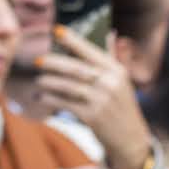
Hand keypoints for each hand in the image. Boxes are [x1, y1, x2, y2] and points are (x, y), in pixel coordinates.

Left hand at [33, 33, 153, 168]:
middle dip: (54, 62)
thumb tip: (109, 32)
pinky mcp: (92, 116)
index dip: (73, 40)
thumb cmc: (121, 106)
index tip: (56, 30)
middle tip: (38, 60)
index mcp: (117, 71)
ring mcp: (101, 100)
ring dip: (49, 82)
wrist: (130, 139)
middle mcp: (110, 83)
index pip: (91, 50)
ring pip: (68, 86)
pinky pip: (65, 103)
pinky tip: (41, 97)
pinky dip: (51, 99)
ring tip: (39, 80)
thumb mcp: (121, 81)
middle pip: (75, 68)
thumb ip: (112, 57)